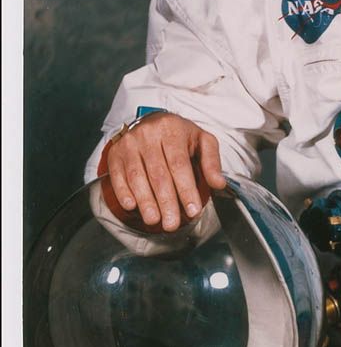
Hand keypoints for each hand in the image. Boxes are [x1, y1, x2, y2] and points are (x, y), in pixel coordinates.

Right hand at [103, 112, 225, 231]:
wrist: (151, 122)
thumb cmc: (180, 136)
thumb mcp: (202, 141)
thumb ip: (211, 162)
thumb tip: (219, 184)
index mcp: (172, 129)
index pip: (179, 164)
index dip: (186, 189)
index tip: (193, 210)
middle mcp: (148, 134)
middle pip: (158, 173)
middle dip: (166, 202)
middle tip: (172, 224)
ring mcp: (129, 143)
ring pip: (137, 177)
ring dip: (146, 202)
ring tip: (154, 220)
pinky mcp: (115, 153)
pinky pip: (118, 176)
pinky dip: (123, 192)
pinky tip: (132, 206)